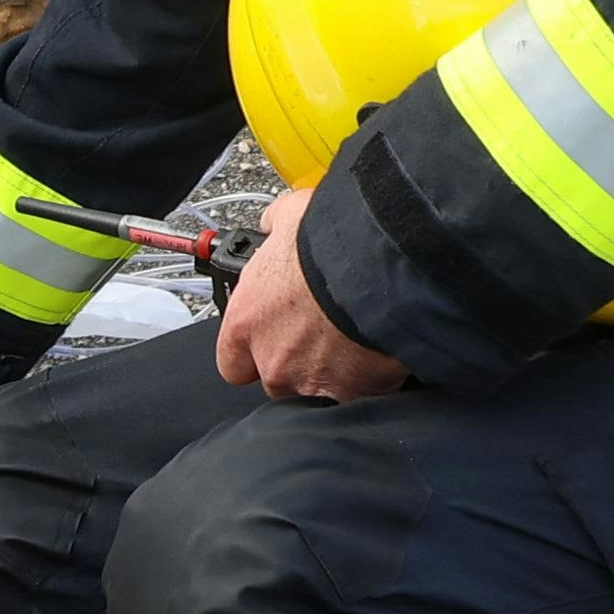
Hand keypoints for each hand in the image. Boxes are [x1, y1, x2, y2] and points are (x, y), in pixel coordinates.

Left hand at [215, 187, 410, 404]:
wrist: (381, 266)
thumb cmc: (333, 241)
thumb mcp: (290, 217)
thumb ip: (275, 228)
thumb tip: (273, 224)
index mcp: (246, 321)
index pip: (231, 362)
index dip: (251, 352)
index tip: (269, 339)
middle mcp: (271, 359)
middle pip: (275, 379)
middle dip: (297, 363)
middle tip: (323, 334)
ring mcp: (310, 382)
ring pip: (314, 393)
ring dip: (331, 375)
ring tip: (356, 345)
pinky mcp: (351, 393)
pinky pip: (356, 396)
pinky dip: (367, 382)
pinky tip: (380, 357)